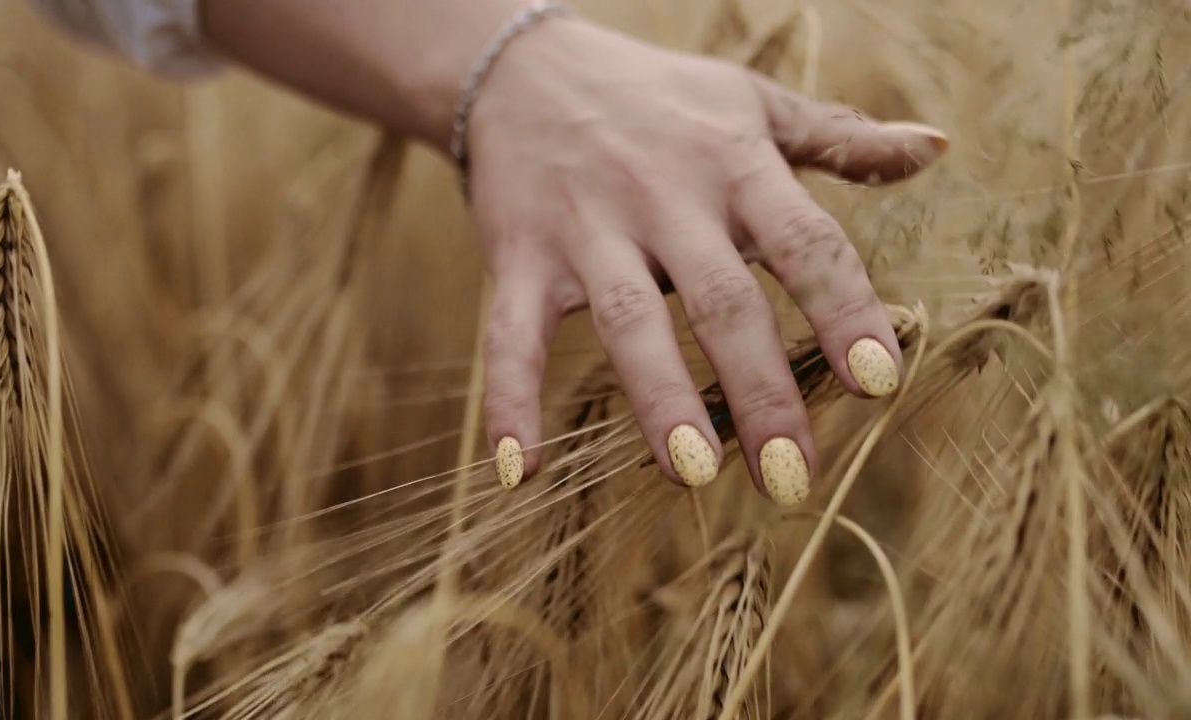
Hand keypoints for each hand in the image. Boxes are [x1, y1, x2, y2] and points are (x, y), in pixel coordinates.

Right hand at [469, 17, 946, 501]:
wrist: (523, 68)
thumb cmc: (658, 99)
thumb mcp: (752, 103)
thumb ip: (839, 137)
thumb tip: (936, 148)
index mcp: (734, 163)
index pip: (803, 240)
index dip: (843, 308)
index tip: (881, 382)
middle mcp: (664, 197)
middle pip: (720, 297)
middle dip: (760, 387)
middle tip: (793, 474)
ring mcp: (587, 229)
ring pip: (628, 319)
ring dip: (659, 399)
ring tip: (691, 476)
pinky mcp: (519, 257)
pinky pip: (511, 334)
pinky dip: (510, 400)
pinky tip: (523, 469)